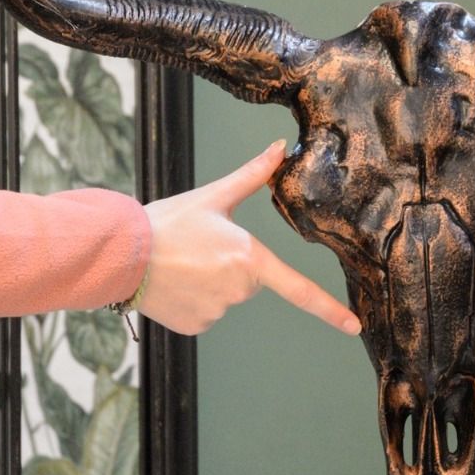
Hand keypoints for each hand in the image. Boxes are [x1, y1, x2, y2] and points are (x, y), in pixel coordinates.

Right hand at [138, 140, 361, 336]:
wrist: (119, 254)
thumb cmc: (166, 222)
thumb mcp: (213, 196)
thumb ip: (253, 175)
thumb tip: (280, 148)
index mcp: (250, 259)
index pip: (299, 289)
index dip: (330, 310)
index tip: (355, 326)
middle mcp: (239, 290)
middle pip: (251, 280)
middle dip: (232, 265)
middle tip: (198, 248)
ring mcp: (217, 311)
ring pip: (227, 296)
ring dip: (209, 281)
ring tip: (180, 264)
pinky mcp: (197, 326)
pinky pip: (206, 313)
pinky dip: (193, 300)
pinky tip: (173, 285)